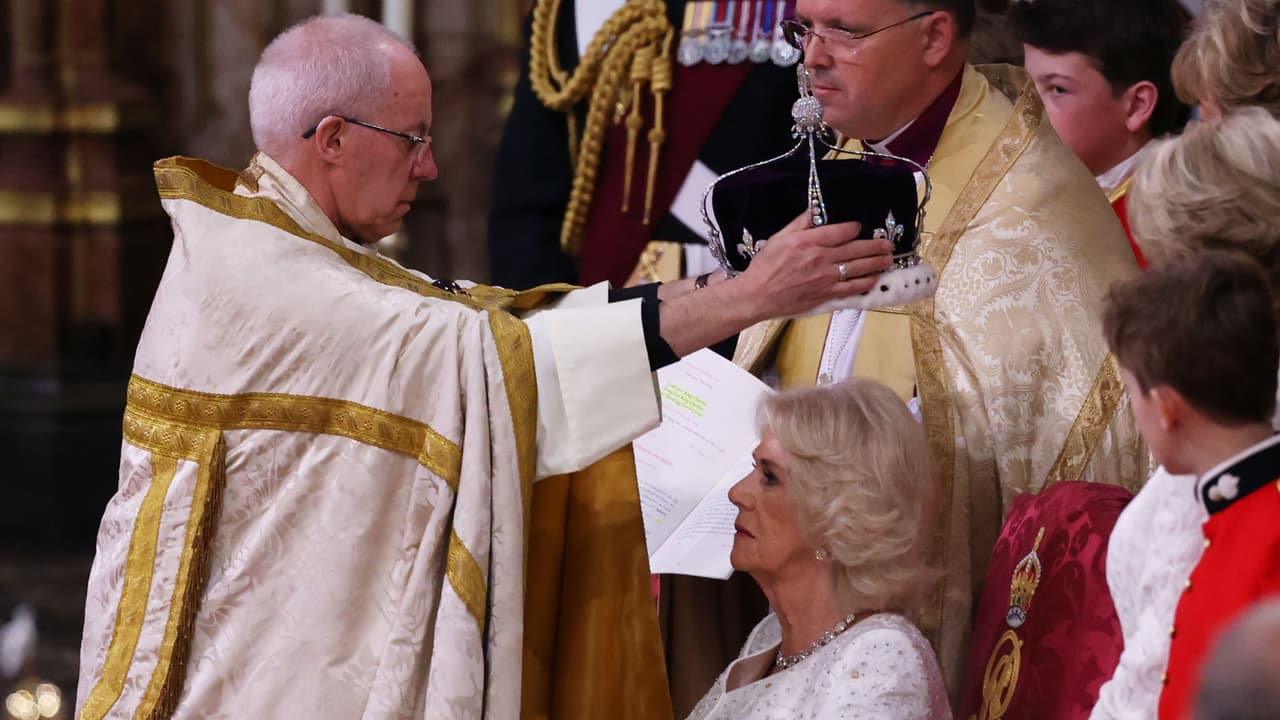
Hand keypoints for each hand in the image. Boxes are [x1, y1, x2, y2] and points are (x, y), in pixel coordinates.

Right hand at [735, 213, 892, 321]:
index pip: (841, 232)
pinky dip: (865, 283)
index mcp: (809, 242)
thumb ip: (800, 223)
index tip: (859, 227)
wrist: (758, 295)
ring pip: (858, 268)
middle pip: (855, 249)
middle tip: (887, 244)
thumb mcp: (779, 237)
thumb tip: (815, 210)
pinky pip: (851, 288)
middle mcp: (821, 259)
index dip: (854, 228)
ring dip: (876, 263)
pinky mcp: (826, 294)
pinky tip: (874, 279)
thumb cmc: (766, 265)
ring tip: (887, 259)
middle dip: (875, 246)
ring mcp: (826, 278)